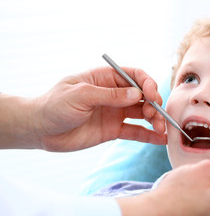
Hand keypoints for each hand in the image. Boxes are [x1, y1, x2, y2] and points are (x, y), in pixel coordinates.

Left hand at [31, 67, 166, 150]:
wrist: (41, 130)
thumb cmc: (54, 105)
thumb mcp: (80, 95)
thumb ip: (109, 95)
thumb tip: (137, 94)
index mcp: (106, 78)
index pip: (135, 76)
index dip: (148, 84)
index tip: (153, 96)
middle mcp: (114, 94)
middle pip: (143, 96)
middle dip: (154, 104)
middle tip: (156, 116)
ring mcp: (115, 112)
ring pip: (142, 114)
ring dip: (155, 120)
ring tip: (162, 129)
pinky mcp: (113, 130)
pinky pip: (135, 132)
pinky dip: (148, 135)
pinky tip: (160, 139)